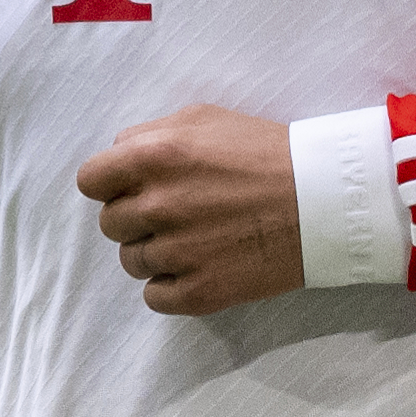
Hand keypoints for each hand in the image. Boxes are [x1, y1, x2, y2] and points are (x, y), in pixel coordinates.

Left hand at [75, 104, 304, 315]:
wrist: (325, 199)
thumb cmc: (265, 152)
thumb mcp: (203, 119)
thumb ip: (149, 134)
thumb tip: (116, 156)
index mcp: (153, 157)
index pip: (90, 181)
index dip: (109, 184)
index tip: (130, 188)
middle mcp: (159, 204)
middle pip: (110, 224)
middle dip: (135, 217)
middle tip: (174, 212)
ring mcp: (179, 252)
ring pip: (132, 262)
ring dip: (155, 251)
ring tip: (195, 238)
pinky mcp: (201, 292)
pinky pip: (155, 297)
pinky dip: (171, 286)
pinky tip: (198, 266)